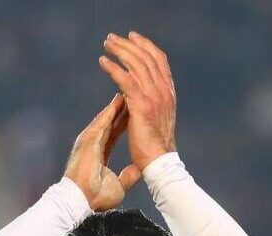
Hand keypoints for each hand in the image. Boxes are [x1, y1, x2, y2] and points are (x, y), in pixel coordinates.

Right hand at [64, 92, 141, 211]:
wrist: (80, 201)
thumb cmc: (95, 197)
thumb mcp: (118, 186)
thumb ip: (128, 176)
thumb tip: (138, 170)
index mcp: (99, 153)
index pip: (114, 132)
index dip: (125, 122)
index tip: (136, 111)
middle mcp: (93, 143)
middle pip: (111, 121)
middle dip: (122, 108)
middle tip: (133, 94)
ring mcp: (89, 140)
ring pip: (106, 118)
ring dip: (117, 105)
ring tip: (128, 91)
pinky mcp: (87, 140)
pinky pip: (101, 121)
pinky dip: (110, 110)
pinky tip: (119, 100)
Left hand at [99, 31, 176, 171]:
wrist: (160, 162)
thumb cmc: (156, 146)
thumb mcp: (158, 118)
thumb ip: (152, 102)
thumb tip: (136, 94)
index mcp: (169, 92)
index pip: (159, 60)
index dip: (146, 46)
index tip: (132, 37)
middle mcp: (164, 90)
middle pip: (147, 57)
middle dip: (129, 44)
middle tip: (112, 38)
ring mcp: (154, 96)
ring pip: (136, 64)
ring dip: (120, 51)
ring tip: (107, 44)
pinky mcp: (141, 104)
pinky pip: (126, 79)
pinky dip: (113, 68)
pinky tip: (103, 61)